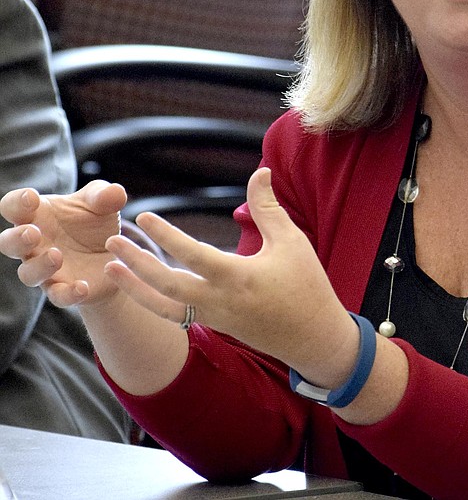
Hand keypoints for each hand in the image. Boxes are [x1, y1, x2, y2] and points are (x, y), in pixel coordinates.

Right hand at [0, 181, 126, 306]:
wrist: (115, 256)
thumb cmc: (96, 223)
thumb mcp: (103, 204)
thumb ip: (105, 195)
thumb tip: (115, 192)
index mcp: (37, 216)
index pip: (13, 206)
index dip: (17, 202)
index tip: (32, 197)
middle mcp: (35, 244)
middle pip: (9, 243)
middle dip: (16, 238)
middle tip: (32, 233)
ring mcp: (46, 269)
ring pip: (28, 273)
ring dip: (39, 266)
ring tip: (56, 255)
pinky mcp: (63, 289)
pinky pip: (58, 296)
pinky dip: (67, 293)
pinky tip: (82, 287)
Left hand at [104, 168, 357, 380]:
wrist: (314, 337)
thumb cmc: (306, 284)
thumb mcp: (291, 241)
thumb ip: (268, 207)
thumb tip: (260, 171)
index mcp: (238, 277)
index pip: (191, 254)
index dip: (165, 234)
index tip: (144, 216)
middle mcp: (219, 301)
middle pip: (166, 285)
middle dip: (136, 263)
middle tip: (111, 241)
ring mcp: (214, 317)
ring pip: (164, 306)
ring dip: (135, 287)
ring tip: (112, 268)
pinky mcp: (216, 326)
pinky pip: (176, 315)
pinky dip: (154, 301)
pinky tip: (143, 287)